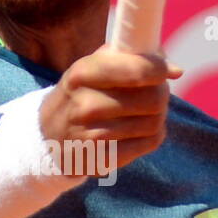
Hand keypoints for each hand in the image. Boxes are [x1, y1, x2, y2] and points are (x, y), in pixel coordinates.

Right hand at [40, 45, 182, 174]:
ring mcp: (93, 135)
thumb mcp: (88, 68)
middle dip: (162, 93)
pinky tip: (144, 128)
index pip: (137, 71)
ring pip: (154, 122)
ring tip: (150, 109)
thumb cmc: (79, 95)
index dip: (160, 69)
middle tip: (158, 91)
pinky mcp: (103, 159)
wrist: (47, 138)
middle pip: (153, 99)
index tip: (169, 70)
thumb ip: (125, 57)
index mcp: (82, 73)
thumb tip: (171, 66)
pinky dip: (155, 133)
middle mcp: (86, 104)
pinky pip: (149, 143)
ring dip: (160, 114)